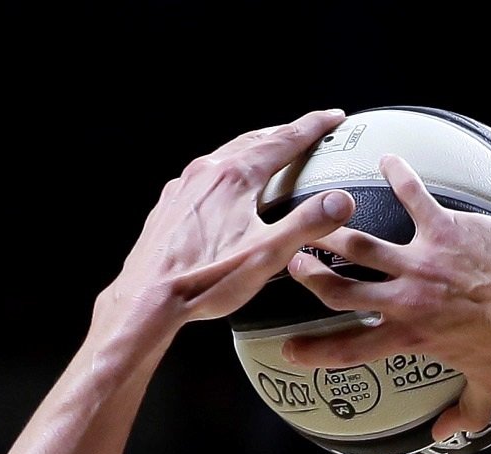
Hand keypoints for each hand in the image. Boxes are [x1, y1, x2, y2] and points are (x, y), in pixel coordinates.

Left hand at [103, 109, 356, 329]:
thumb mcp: (266, 255)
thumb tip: (342, 201)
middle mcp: (207, 171)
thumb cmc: (205, 280)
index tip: (334, 119)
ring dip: (255, 150)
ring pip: (227, 155)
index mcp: (235, 176)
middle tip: (308, 132)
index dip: (313, 127)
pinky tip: (229, 188)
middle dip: (285, 133)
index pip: (284, 140)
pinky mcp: (170, 204)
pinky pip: (205, 176)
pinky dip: (228, 172)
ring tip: (272, 154)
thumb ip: (307, 224)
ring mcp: (184, 186)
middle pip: (254, 141)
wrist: (148, 298)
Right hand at [282, 156, 490, 438]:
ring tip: (318, 215)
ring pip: (362, 244)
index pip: (351, 349)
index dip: (315, 352)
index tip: (290, 351)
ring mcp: (421, 261)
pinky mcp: (443, 229)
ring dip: (335, 228)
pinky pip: (414, 196)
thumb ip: (464, 412)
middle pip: (342, 289)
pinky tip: (387, 158)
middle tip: (293, 263)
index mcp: (410, 336)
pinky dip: (399, 174)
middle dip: (312, 277)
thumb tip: (446, 434)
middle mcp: (406, 298)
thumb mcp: (487, 386)